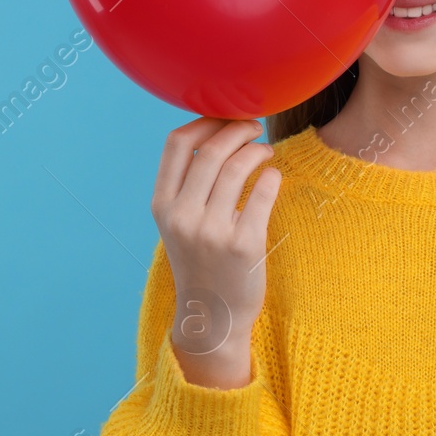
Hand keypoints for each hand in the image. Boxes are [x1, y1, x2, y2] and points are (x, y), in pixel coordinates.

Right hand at [151, 117, 281, 387]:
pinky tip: (273, 176)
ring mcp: (211, 231)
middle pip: (211, 149)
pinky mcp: (244, 244)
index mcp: (162, 206)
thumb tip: (218, 133)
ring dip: (257, 149)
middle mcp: (182, 216)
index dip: (204, 121)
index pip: (176, 144)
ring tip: (265, 152)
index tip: (224, 117)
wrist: (212, 318)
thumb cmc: (201, 262)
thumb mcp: (179, 224)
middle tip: (255, 127)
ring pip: (238, 167)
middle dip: (238, 129)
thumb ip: (188, 185)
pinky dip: (272, 176)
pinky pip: (264, 192)